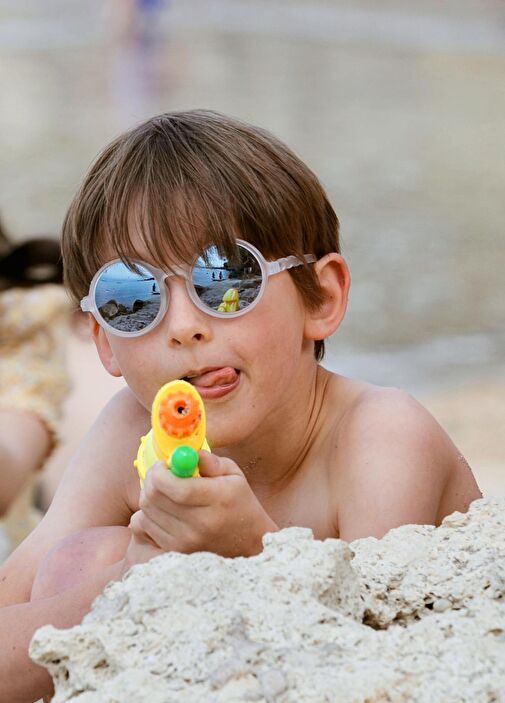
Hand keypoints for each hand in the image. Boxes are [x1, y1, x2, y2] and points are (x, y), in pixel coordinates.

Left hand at [128, 451, 277, 559]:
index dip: (160, 472)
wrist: (249, 543)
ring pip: (146, 512)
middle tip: (159, 473)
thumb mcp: (233, 475)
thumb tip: (185, 453)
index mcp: (218, 499)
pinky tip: (163, 509)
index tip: (163, 464)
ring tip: (164, 491)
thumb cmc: (240, 503)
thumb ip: (210, 461)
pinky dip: (147, 513)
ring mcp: (185, 541)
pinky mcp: (175, 551)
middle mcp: (200, 524)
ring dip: (148, 496)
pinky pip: (144, 526)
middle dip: (150, 480)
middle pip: (155, 499)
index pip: (176, 487)